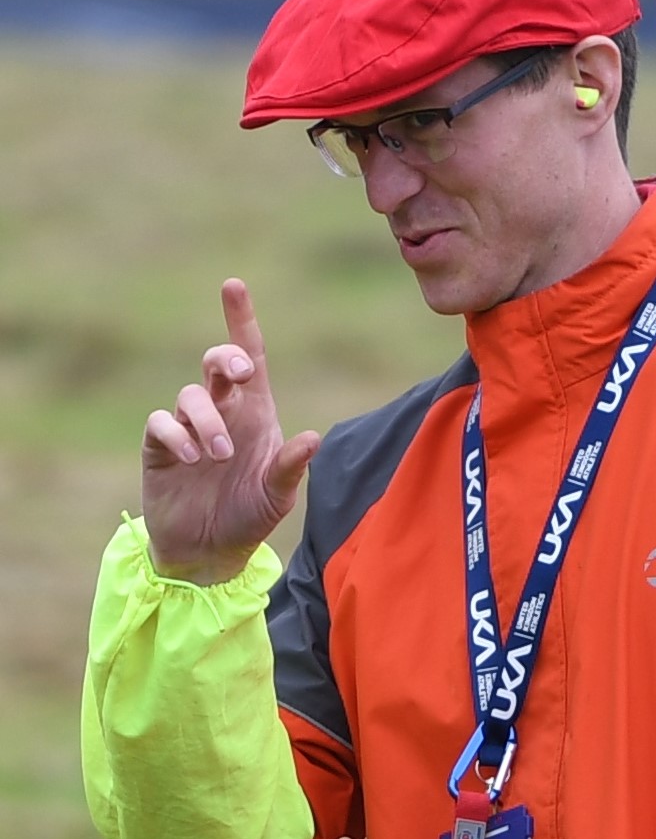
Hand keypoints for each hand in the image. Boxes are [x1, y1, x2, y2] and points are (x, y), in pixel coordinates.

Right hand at [141, 278, 320, 584]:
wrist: (210, 553)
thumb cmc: (251, 516)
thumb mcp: (278, 495)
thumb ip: (291, 466)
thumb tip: (313, 438)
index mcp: (256, 411)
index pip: (251, 356)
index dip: (241, 321)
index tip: (233, 285)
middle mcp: (223, 411)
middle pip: (217, 362)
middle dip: (226, 358)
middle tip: (240, 374)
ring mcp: (189, 427)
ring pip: (191, 395)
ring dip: (207, 420)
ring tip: (220, 454)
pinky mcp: (160, 448)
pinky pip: (161, 423)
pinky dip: (176, 435)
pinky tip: (190, 457)